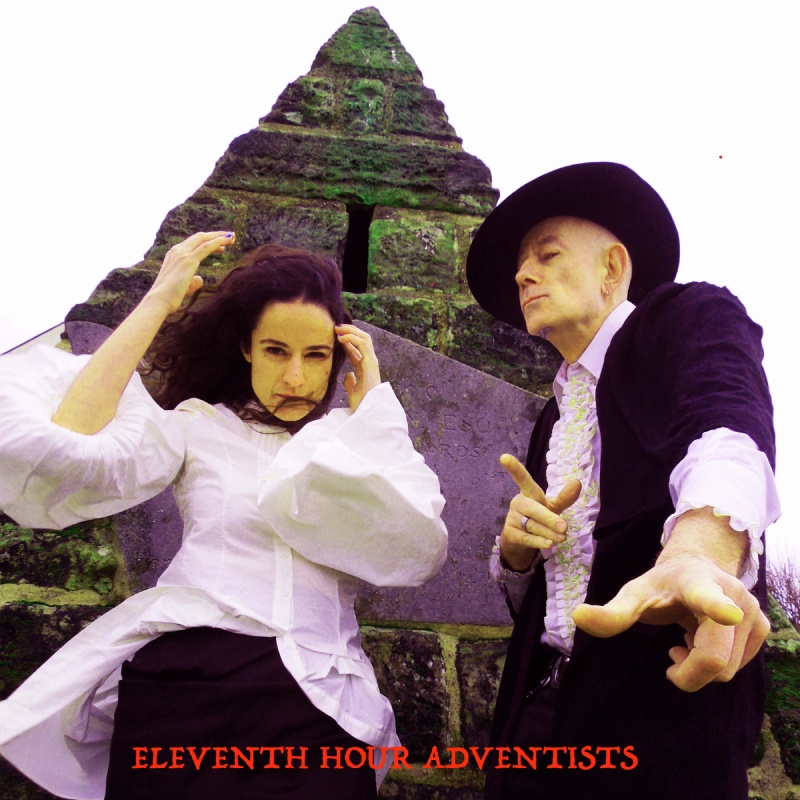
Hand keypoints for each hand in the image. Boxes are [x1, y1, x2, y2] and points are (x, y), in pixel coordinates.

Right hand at [148, 231, 233, 313]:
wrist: (159, 300)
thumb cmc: (170, 297)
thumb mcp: (183, 286)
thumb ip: (192, 281)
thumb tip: (200, 279)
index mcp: (173, 255)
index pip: (193, 244)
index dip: (207, 242)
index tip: (220, 245)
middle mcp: (177, 251)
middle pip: (199, 237)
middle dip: (215, 236)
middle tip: (230, 237)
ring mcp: (182, 253)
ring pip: (204, 239)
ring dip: (219, 237)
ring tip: (232, 238)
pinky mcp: (188, 260)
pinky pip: (207, 246)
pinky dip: (218, 241)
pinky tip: (228, 241)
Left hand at [335, 324, 380, 410]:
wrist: (367, 411)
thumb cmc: (361, 403)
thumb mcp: (352, 390)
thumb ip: (350, 382)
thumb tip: (348, 375)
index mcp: (365, 368)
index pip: (357, 349)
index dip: (346, 340)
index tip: (335, 336)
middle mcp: (369, 362)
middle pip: (362, 339)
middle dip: (350, 331)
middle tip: (336, 327)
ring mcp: (371, 361)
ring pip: (364, 338)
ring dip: (351, 330)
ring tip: (338, 328)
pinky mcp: (370, 362)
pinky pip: (363, 344)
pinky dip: (352, 337)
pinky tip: (341, 338)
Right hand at [499, 454, 580, 570]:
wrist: (520, 539)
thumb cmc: (538, 517)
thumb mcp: (552, 507)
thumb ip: (564, 497)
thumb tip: (577, 482)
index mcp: (528, 493)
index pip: (522, 479)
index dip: (514, 468)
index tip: (504, 457)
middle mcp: (518, 503)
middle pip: (534, 510)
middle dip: (549, 519)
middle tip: (564, 527)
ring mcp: (512, 518)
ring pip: (533, 526)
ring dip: (550, 533)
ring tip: (562, 537)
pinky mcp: (510, 533)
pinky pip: (527, 538)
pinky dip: (540, 541)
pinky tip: (549, 543)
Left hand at [572, 508, 768, 691]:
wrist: (697, 568)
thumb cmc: (662, 585)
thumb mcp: (634, 594)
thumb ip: (611, 612)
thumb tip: (577, 617)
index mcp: (698, 584)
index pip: (709, 598)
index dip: (719, 608)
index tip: (728, 614)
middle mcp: (733, 597)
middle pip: (714, 659)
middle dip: (688, 672)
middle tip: (670, 657)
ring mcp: (753, 614)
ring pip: (725, 670)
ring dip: (699, 669)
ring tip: (684, 644)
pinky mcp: (762, 629)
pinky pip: (736, 668)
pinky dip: (714, 667)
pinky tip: (700, 644)